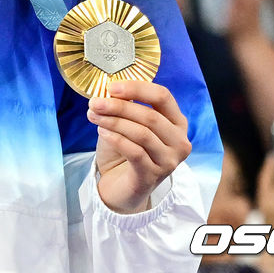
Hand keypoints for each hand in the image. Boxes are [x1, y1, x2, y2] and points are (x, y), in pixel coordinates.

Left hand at [88, 80, 191, 213]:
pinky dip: (116, 139)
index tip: (111, 87)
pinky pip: (135, 152)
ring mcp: (169, 161)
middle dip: (119, 107)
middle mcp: (179, 141)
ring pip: (142, 134)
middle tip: (95, 103)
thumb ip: (124, 106)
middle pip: (151, 116)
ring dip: (114, 121)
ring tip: (93, 116)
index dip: (137, 88)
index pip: (163, 96)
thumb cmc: (125, 149)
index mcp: (176, 122)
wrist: (120, 185)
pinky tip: (102, 132)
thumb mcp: (126, 122)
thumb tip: (109, 92)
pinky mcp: (153, 176)